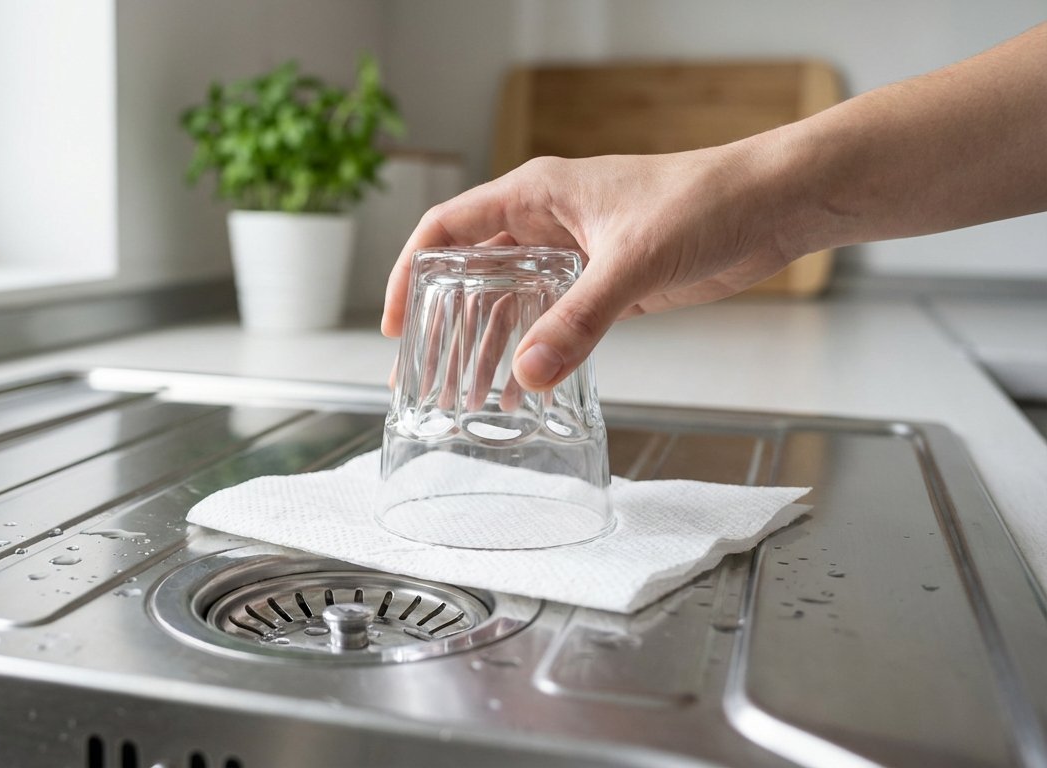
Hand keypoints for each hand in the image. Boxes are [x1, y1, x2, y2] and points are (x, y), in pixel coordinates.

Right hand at [381, 147, 799, 391]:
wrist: (772, 205)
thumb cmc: (706, 201)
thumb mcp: (632, 261)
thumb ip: (578, 319)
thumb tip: (526, 373)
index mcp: (534, 195)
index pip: (445, 231)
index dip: (408, 274)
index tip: (394, 324)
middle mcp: (545, 223)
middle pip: (471, 276)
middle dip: (443, 326)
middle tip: (420, 378)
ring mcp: (575, 254)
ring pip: (510, 304)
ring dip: (488, 348)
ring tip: (463, 398)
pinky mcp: (606, 283)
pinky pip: (552, 322)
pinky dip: (533, 353)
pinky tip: (523, 390)